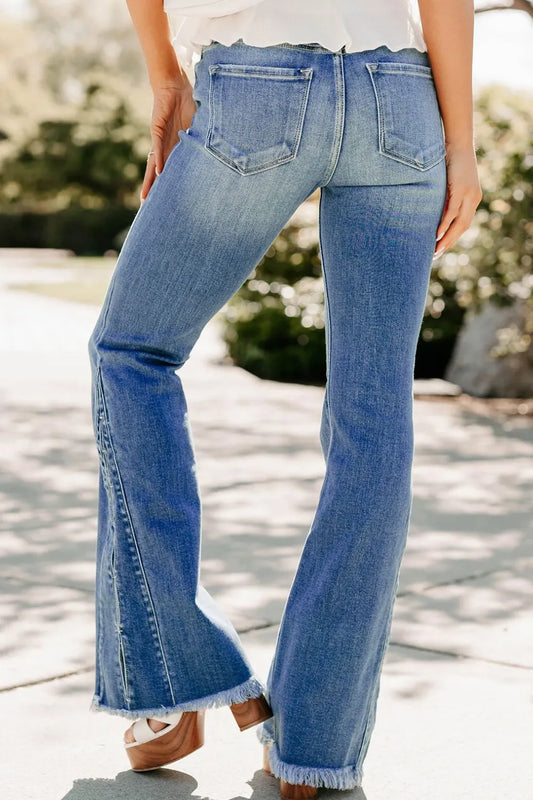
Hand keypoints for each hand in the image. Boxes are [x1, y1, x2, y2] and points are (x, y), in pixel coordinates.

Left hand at [141, 77, 197, 201]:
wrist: (175, 84)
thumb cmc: (187, 103)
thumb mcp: (199, 127)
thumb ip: (204, 140)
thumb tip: (222, 152)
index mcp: (174, 148)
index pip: (169, 170)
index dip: (166, 184)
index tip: (165, 201)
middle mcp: (165, 147)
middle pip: (157, 172)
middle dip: (153, 189)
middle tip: (148, 206)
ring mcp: (160, 139)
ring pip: (154, 164)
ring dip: (151, 181)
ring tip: (147, 197)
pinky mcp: (157, 129)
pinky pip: (159, 148)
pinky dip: (160, 160)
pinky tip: (159, 173)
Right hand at [434, 145, 482, 258]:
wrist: (457, 143)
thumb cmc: (450, 161)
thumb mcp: (450, 182)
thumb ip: (447, 196)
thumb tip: (434, 209)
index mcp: (473, 198)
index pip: (463, 224)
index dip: (452, 237)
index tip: (441, 248)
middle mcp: (473, 199)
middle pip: (462, 227)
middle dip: (449, 242)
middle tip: (436, 254)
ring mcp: (468, 195)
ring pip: (458, 223)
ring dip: (447, 238)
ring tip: (436, 249)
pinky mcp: (460, 191)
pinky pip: (452, 213)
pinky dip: (444, 225)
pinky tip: (436, 234)